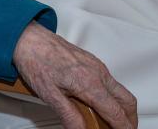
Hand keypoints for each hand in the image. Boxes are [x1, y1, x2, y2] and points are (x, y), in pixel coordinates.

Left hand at [13, 22, 136, 128]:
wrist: (27, 37)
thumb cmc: (35, 60)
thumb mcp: (49, 95)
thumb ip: (68, 115)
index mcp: (89, 83)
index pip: (116, 112)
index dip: (123, 127)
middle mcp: (97, 72)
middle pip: (127, 101)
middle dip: (130, 119)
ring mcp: (96, 65)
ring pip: (120, 90)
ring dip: (122, 107)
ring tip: (112, 120)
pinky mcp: (91, 61)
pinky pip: (111, 81)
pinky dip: (113, 95)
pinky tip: (101, 102)